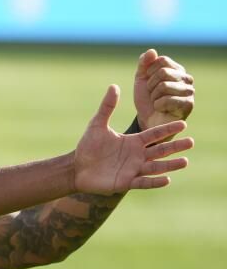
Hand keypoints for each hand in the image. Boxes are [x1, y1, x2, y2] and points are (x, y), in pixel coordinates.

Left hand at [73, 85, 192, 194]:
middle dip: (175, 146)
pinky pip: (144, 182)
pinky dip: (155, 182)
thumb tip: (114, 85)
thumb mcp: (97, 125)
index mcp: (133, 141)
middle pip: (160, 150)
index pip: (154, 134)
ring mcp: (133, 170)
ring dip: (170, 165)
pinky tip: (167, 179)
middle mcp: (137, 155)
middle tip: (191, 142)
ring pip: (156, 167)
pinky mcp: (126, 182)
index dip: (167, 129)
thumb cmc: (87, 146)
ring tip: (185, 161)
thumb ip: (107, 107)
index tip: (183, 123)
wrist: (76, 167)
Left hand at [133, 49, 194, 129]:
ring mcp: (189, 92)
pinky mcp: (188, 105)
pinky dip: (158, 105)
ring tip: (157, 101)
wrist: (148, 120)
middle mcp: (187, 78)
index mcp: (177, 69)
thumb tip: (152, 51)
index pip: (162, 60)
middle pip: (163, 72)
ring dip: (154, 96)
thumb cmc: (146, 98)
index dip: (149, 71)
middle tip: (152, 94)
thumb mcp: (141, 79)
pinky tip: (162, 109)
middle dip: (151, 84)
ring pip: (164, 86)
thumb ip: (144, 64)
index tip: (148, 81)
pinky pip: (167, 100)